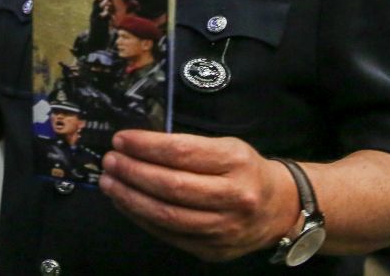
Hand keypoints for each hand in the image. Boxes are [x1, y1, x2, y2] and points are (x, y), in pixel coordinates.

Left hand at [99, 130, 296, 261]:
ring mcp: (224, 228)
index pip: (182, 152)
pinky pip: (168, 234)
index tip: (122, 139)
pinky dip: (141, 218)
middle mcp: (234, 196)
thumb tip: (136, 145)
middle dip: (133, 172)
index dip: (146, 146)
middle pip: (172, 186)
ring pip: (167, 215)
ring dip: (130, 198)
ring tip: (109, 182)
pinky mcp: (212, 250)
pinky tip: (126, 203)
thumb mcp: (227, 146)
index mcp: (236, 161)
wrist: (279, 208)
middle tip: (110, 161)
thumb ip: (187, 146)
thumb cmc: (245, 170)